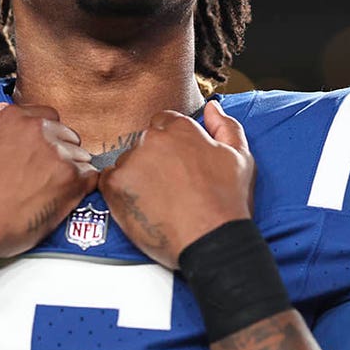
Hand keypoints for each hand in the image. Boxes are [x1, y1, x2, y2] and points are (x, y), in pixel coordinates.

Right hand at [0, 102, 98, 257]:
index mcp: (13, 118)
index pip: (46, 117)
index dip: (43, 135)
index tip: (38, 150)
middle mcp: (39, 130)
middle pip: (65, 134)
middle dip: (59, 150)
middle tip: (44, 172)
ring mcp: (58, 154)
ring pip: (79, 155)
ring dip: (70, 169)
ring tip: (50, 189)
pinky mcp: (71, 180)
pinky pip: (90, 176)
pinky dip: (82, 186)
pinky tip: (66, 196)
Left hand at [98, 100, 253, 269]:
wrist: (210, 241)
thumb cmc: (226, 203)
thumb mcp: (240, 157)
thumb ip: (225, 125)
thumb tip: (212, 108)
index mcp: (181, 129)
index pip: (163, 122)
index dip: (170, 144)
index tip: (175, 163)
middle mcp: (153, 140)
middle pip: (144, 142)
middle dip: (154, 159)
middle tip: (169, 185)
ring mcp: (132, 161)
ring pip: (127, 161)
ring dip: (137, 175)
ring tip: (158, 199)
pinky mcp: (115, 185)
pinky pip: (109, 180)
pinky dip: (120, 191)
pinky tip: (141, 205)